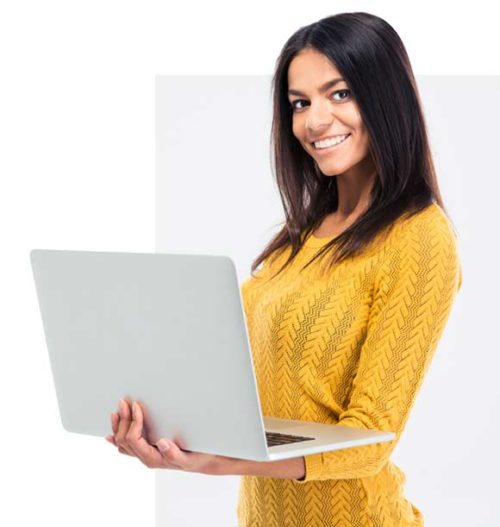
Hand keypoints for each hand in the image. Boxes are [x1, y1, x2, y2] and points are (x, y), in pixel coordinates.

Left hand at [105, 399, 236, 474]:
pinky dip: (116, 439)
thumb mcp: (189, 457)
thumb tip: (162, 443)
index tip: (137, 406)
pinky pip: (126, 448)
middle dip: (123, 420)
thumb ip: (174, 453)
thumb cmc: (196, 456)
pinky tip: (110, 436)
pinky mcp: (146, 450)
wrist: (202, 461)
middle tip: (124, 402)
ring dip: (119, 426)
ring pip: (122, 442)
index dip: (133, 421)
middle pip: (124, 439)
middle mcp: (145, 457)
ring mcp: (144, 454)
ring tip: (117, 411)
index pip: (134, 439)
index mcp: (153, 458)